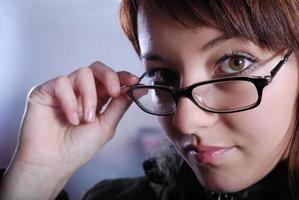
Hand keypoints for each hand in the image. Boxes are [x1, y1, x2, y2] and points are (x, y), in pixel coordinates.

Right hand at [12, 61, 138, 179]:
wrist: (53, 163)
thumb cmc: (78, 148)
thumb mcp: (106, 126)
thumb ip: (120, 105)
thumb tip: (140, 89)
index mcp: (97, 99)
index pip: (110, 80)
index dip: (122, 76)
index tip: (133, 81)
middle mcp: (81, 92)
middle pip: (97, 69)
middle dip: (110, 77)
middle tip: (114, 92)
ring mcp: (64, 90)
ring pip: (83, 73)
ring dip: (89, 96)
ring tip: (87, 118)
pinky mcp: (46, 91)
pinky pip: (61, 83)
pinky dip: (69, 101)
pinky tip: (71, 119)